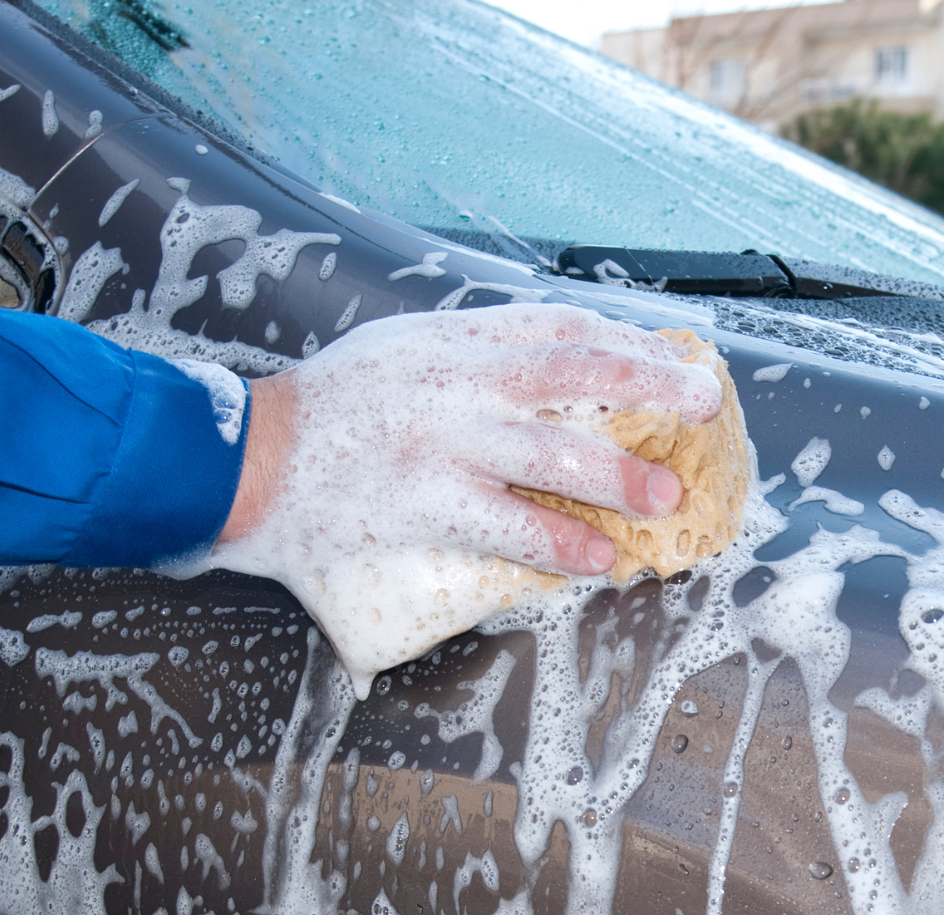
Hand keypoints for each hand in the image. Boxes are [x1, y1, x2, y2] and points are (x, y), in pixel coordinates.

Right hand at [219, 304, 713, 571]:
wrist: (241, 460)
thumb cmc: (327, 413)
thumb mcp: (400, 354)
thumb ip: (469, 361)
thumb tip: (551, 377)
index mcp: (452, 341)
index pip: (558, 327)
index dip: (625, 340)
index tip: (674, 355)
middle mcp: (454, 383)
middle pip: (573, 374)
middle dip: (647, 386)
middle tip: (702, 403)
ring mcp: (439, 444)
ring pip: (550, 454)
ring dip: (618, 477)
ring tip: (666, 498)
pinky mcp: (420, 504)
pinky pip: (505, 525)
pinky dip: (558, 542)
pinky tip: (599, 558)